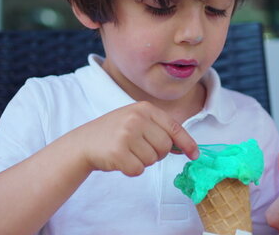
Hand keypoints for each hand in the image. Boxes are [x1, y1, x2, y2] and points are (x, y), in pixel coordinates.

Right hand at [74, 101, 197, 175]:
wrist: (84, 142)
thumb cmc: (114, 133)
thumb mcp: (136, 121)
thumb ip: (158, 129)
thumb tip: (184, 147)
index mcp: (144, 108)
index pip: (174, 127)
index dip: (187, 143)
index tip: (194, 154)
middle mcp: (136, 118)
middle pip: (165, 146)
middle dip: (157, 154)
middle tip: (141, 150)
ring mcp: (126, 134)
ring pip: (153, 160)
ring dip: (143, 162)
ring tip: (128, 152)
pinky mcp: (118, 152)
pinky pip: (138, 170)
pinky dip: (132, 170)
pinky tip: (120, 160)